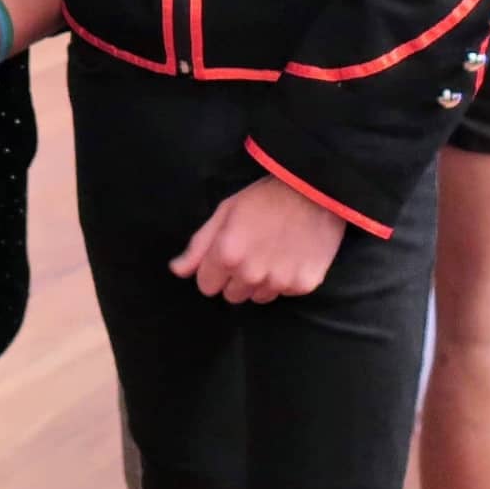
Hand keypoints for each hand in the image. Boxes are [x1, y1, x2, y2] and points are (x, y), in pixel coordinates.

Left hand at [170, 175, 346, 302]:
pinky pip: (283, 293)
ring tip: (270, 253)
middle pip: (231, 296)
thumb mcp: (224, 213)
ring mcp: (279, 283)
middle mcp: (251, 275)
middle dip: (234, 278)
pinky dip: (283, 280)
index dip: (212, 271)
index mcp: (227, 255)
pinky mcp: (304, 286)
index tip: (223, 256)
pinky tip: (289, 256)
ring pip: (257, 297)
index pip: (206, 286)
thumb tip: (176, 270)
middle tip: (249, 252)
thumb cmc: (263, 197)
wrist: (313, 191)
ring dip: (259, 282)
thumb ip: (198, 246)